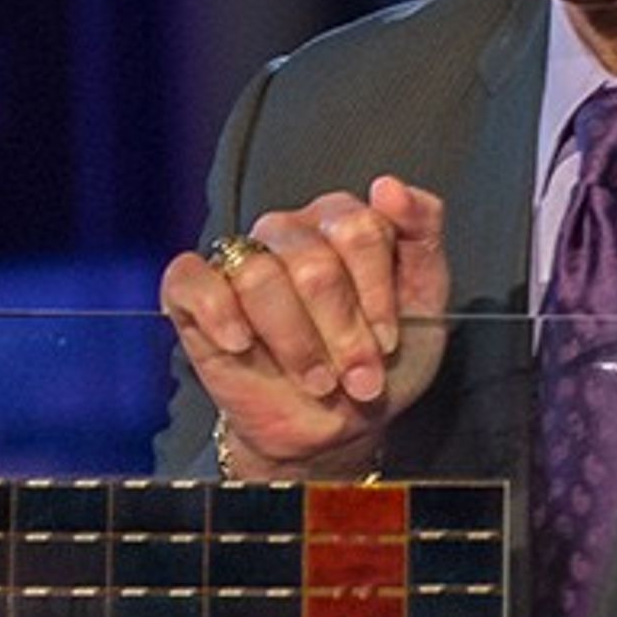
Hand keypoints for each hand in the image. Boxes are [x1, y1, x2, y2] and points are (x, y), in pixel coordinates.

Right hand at [160, 179, 450, 477]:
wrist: (333, 430)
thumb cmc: (377, 366)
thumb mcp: (425, 305)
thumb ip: (421, 235)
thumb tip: (388, 186)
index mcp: (341, 223)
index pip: (359, 229)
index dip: (376, 294)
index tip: (389, 341)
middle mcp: (288, 232)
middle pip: (313, 261)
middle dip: (341, 331)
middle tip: (356, 376)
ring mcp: (239, 260)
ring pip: (259, 276)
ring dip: (294, 342)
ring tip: (315, 380)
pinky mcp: (192, 293)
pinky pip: (190, 279)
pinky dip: (218, 313)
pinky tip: (242, 344)